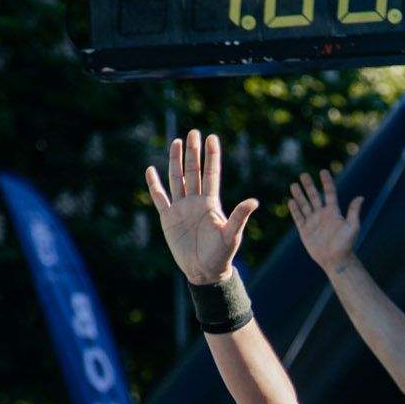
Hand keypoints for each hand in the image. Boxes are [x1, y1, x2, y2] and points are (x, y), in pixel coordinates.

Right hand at [146, 129, 259, 284]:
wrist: (204, 271)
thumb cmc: (221, 254)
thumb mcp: (232, 235)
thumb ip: (240, 216)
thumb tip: (254, 201)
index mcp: (211, 203)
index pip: (211, 174)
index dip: (212, 156)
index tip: (212, 137)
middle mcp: (196, 201)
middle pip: (194, 171)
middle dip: (193, 152)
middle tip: (193, 132)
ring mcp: (181, 208)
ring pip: (177, 179)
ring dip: (176, 161)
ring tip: (176, 142)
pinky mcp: (168, 218)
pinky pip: (160, 197)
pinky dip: (154, 184)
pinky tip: (150, 170)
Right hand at [289, 171, 364, 272]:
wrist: (336, 260)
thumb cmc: (346, 244)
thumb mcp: (352, 226)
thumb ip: (354, 211)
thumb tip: (361, 197)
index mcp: (333, 212)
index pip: (329, 193)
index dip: (326, 182)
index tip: (323, 171)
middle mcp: (322, 215)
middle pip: (314, 196)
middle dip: (309, 186)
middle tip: (303, 175)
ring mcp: (313, 222)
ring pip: (304, 205)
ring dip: (299, 195)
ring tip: (293, 185)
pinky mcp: (305, 230)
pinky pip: (298, 218)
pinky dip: (294, 210)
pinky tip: (291, 201)